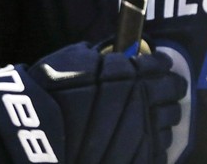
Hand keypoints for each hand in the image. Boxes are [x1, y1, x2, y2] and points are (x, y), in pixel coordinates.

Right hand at [0, 41, 184, 163]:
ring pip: (169, 124)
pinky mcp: (138, 159)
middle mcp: (141, 102)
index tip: (160, 65)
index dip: (161, 65)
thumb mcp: (72, 59)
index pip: (158, 66)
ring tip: (157, 115)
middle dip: (170, 88)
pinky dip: (157, 142)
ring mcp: (142, 134)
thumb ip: (100, 57)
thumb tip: (116, 54)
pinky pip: (159, 150)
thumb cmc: (49, 91)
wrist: (35, 135)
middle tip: (166, 89)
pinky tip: (148, 137)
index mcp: (127, 74)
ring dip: (164, 116)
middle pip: (171, 93)